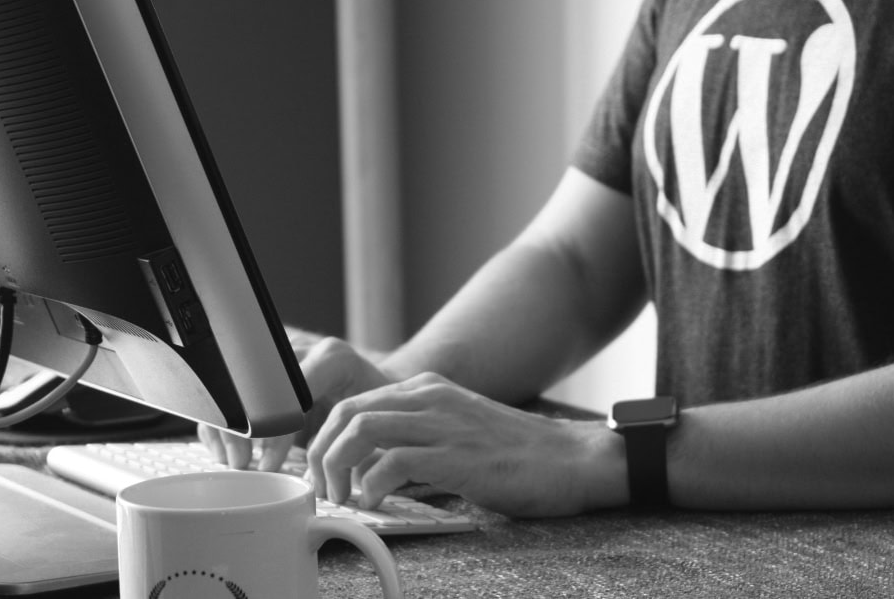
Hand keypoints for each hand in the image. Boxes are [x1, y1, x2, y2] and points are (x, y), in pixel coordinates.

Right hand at [198, 335, 396, 470]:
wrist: (382, 393)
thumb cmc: (382, 412)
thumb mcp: (373, 425)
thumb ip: (349, 443)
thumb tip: (325, 481)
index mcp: (333, 358)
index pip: (290, 391)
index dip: (275, 430)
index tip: (270, 463)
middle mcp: (304, 350)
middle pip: (254, 383)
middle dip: (242, 428)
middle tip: (242, 463)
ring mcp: (281, 358)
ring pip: (236, 385)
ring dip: (227, 425)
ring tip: (235, 460)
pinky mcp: (267, 373)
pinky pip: (233, 393)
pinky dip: (224, 422)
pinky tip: (225, 450)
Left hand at [306, 372, 626, 517]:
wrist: (572, 460)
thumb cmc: (518, 456)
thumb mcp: (457, 432)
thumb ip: (415, 440)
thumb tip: (368, 470)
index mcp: (427, 390)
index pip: (353, 401)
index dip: (326, 438)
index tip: (323, 473)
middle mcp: (430, 397)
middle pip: (346, 411)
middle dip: (321, 453)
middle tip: (325, 490)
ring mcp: (444, 422)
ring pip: (360, 429)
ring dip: (337, 468)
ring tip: (343, 498)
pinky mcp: (457, 455)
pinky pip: (393, 462)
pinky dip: (373, 486)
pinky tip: (378, 504)